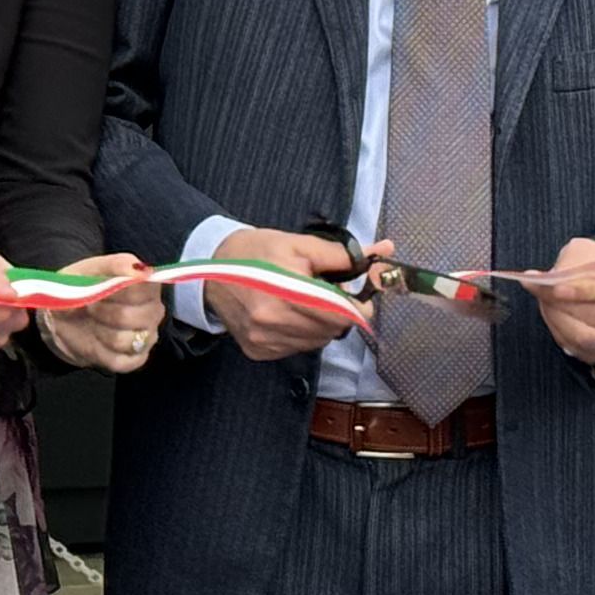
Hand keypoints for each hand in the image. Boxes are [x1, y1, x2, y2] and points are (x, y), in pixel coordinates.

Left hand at [38, 254, 164, 373]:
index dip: (118, 290)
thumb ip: (116, 265)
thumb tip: (141, 270)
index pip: (146, 288)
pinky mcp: (136, 359)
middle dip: (105, 312)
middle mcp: (154, 311)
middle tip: (91, 306)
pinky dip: (102, 352)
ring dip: (101, 332)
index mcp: (147, 285)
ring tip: (93, 323)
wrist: (62, 317)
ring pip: (127, 341)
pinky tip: (97, 341)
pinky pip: (121, 361)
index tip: (100, 287)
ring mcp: (147, 337)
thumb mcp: (90, 269)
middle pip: (137, 316)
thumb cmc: (80, 288)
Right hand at [199, 227, 361, 362]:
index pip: (341, 314)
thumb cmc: (256, 251)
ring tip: (305, 303)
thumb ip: (342, 255)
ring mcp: (264, 340)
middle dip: (338, 314)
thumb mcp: (299, 243)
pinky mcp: (258, 351)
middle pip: (332, 330)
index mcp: (286, 292)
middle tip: (327, 295)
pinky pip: (296, 348)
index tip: (358, 299)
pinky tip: (288, 315)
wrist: (211, 270)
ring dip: (321, 326)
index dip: (357, 307)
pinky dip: (301, 334)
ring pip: (317, 342)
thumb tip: (384, 252)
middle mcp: (273, 322)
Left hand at [528, 237, 594, 364]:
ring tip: (545, 302)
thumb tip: (540, 279)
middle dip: (566, 304)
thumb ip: (570, 263)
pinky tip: (554, 315)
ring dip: (559, 318)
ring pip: (588, 336)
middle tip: (541, 292)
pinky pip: (581, 349)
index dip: (587, 291)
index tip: (557, 287)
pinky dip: (561, 332)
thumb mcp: (590, 252)